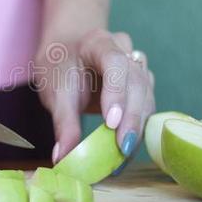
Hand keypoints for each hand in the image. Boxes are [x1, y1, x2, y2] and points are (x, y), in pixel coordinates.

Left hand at [35, 29, 155, 166]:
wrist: (66, 54)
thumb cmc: (59, 68)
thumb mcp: (54, 92)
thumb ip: (63, 124)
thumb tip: (63, 158)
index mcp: (98, 43)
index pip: (114, 62)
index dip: (116, 92)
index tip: (111, 123)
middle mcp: (124, 50)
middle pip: (136, 82)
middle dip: (131, 118)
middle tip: (123, 148)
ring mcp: (137, 66)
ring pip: (147, 95)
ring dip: (138, 127)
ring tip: (124, 156)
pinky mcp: (142, 85)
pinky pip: (146, 105)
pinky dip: (138, 128)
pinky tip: (127, 150)